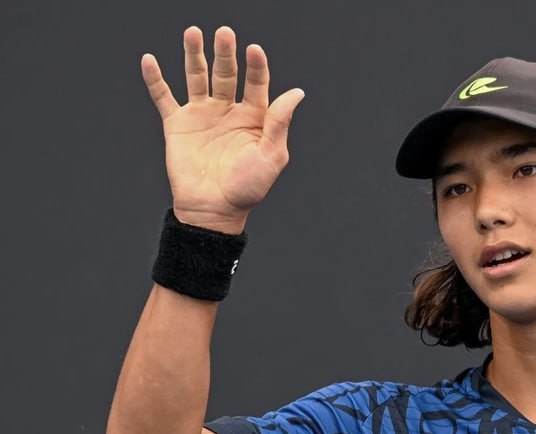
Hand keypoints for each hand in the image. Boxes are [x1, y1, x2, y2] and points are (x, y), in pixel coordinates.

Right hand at [142, 26, 304, 232]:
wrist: (215, 210)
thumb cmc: (248, 188)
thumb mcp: (271, 155)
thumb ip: (280, 122)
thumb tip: (297, 92)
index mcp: (254, 117)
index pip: (256, 83)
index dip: (256, 66)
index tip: (254, 50)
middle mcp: (227, 111)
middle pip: (226, 73)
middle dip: (225, 53)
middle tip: (225, 32)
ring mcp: (202, 115)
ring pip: (196, 77)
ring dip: (194, 55)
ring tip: (193, 32)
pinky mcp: (177, 125)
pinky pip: (164, 97)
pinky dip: (155, 79)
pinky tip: (149, 60)